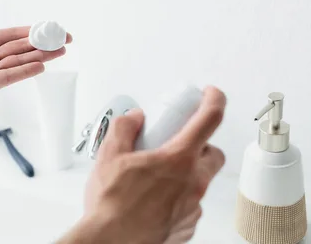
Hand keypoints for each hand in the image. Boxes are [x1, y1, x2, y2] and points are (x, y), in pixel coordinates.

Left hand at [0, 17, 70, 115]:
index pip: (7, 36)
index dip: (28, 32)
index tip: (48, 27)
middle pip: (17, 49)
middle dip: (42, 44)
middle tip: (65, 39)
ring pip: (16, 63)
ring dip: (39, 56)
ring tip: (60, 50)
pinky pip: (4, 78)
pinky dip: (22, 72)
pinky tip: (39, 65)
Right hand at [59, 87, 225, 243]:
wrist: (111, 242)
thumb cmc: (111, 205)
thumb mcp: (109, 155)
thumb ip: (124, 128)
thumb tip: (134, 119)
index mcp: (177, 159)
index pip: (209, 120)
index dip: (214, 100)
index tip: (211, 94)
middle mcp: (192, 183)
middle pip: (213, 154)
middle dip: (201, 144)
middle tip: (177, 143)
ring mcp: (192, 208)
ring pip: (200, 181)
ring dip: (185, 173)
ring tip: (154, 177)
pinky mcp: (186, 226)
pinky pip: (189, 205)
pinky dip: (177, 197)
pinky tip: (152, 199)